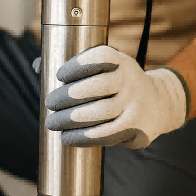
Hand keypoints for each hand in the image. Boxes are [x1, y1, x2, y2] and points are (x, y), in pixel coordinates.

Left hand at [44, 45, 188, 148]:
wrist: (158, 103)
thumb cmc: (115, 83)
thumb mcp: (102, 69)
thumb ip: (71, 68)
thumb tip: (37, 66)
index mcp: (119, 61)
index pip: (102, 57)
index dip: (79, 65)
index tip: (59, 75)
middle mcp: (131, 80)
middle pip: (100, 86)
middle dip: (69, 96)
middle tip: (49, 103)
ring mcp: (136, 104)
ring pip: (103, 112)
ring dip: (72, 120)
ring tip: (53, 123)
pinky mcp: (138, 127)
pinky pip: (108, 134)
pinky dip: (84, 137)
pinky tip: (68, 137)